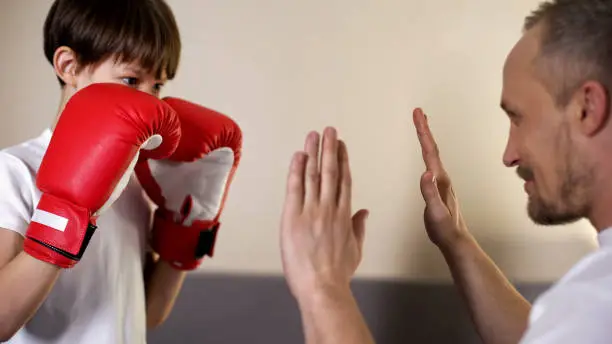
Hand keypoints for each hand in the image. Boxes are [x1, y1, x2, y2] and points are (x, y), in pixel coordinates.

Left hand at [280, 127, 368, 301]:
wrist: (322, 286)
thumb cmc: (338, 272)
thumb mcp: (355, 249)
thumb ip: (358, 227)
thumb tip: (364, 212)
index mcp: (344, 214)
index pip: (344, 180)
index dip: (343, 160)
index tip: (342, 145)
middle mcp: (329, 207)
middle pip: (330, 171)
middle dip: (329, 148)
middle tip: (329, 130)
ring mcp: (311, 210)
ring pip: (313, 175)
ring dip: (313, 152)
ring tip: (313, 135)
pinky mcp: (293, 217)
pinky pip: (295, 187)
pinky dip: (296, 170)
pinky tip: (298, 156)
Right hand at [413, 108, 469, 250]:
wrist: (455, 240)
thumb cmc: (444, 228)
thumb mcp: (436, 213)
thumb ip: (430, 193)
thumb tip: (425, 172)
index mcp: (440, 180)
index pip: (430, 151)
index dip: (423, 132)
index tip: (418, 114)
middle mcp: (441, 177)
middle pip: (432, 148)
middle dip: (424, 129)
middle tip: (418, 112)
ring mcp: (440, 182)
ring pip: (432, 154)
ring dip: (426, 138)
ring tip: (421, 126)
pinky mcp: (437, 187)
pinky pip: (431, 164)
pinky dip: (426, 152)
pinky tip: (425, 154)